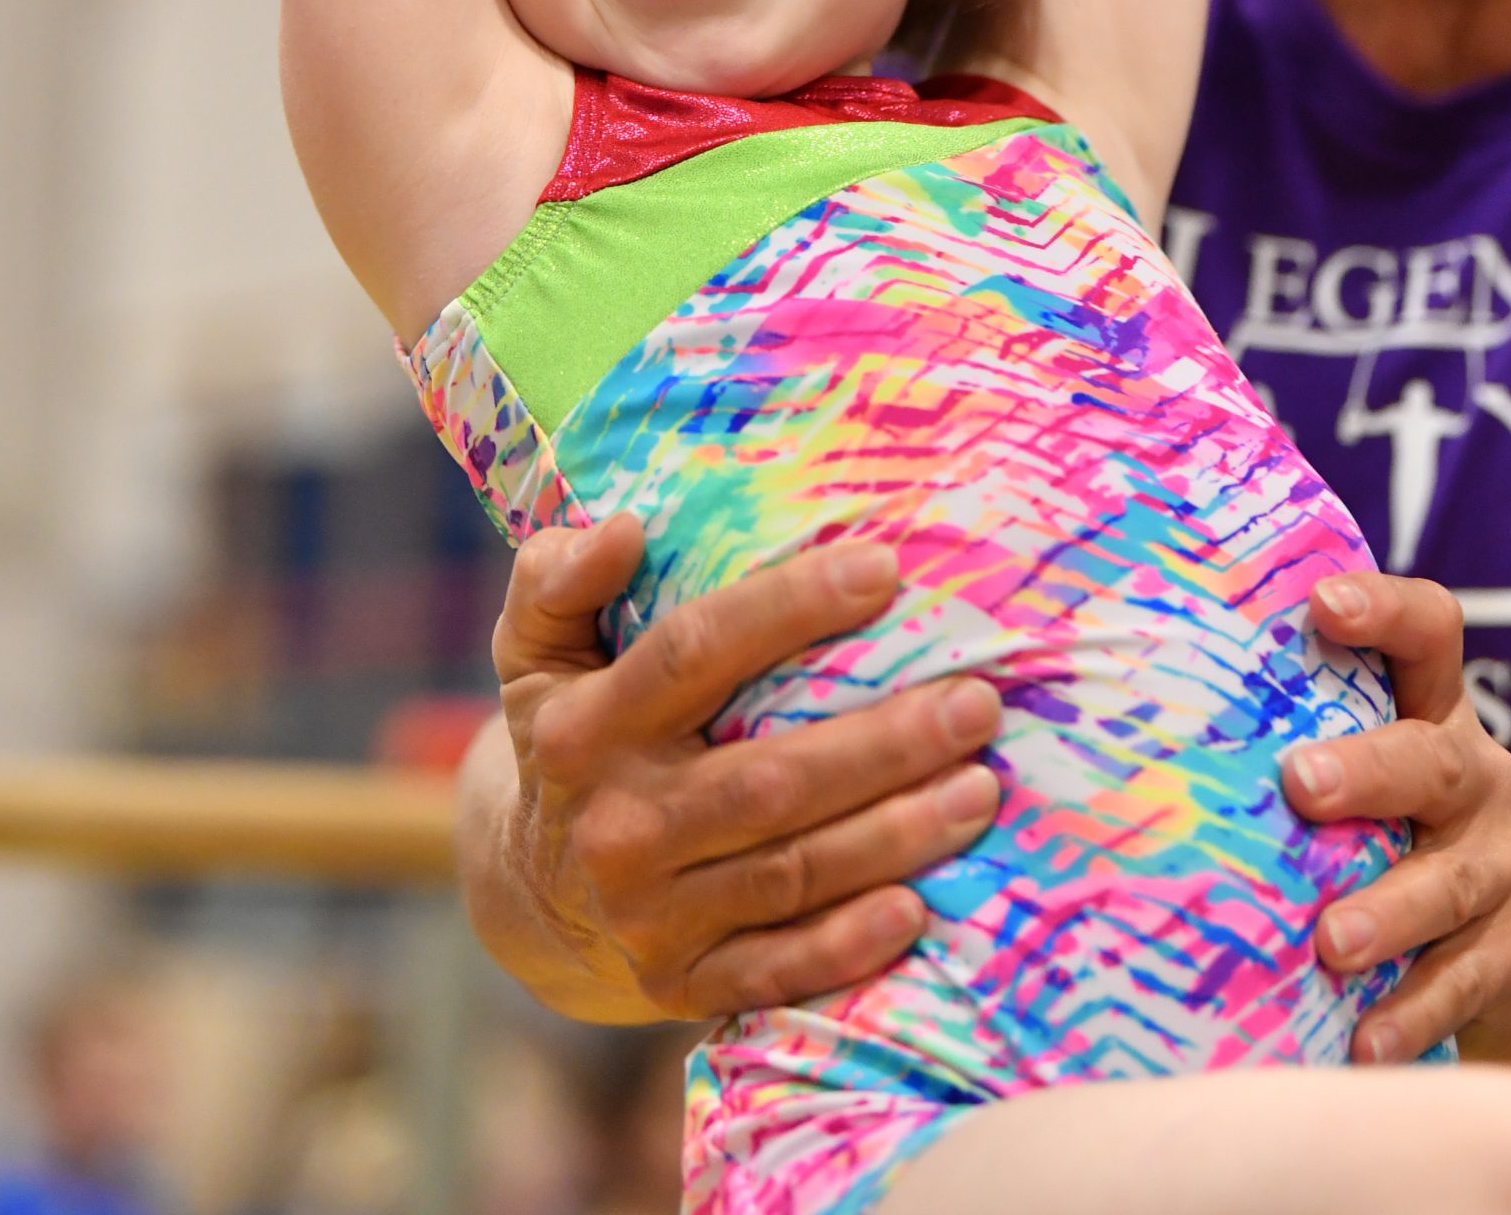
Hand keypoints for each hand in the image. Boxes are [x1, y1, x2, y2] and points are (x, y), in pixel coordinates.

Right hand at [485, 516, 1002, 1017]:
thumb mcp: (536, 649)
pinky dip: (848, 944)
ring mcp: (648, 915)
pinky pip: (777, 969)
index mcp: (584, 728)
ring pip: (791, 873)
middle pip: (768, 780)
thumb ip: (559, 578)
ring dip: (895, 835)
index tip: (886, 569)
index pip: (695, 652)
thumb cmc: (567, 733)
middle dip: (883, 742)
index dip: (791, 607)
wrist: (528, 891)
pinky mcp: (680, 984)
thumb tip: (626, 527)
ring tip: (982, 788)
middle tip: (977, 703)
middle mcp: (616, 824)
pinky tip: (918, 907)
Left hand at [1282, 572, 1510, 1071]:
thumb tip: (1112, 706)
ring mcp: (1500, 866)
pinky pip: (1465, 982)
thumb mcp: (1355, 765)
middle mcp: (1475, 778)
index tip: (1320, 602)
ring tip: (1329, 939)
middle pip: (1434, 758)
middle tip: (1301, 785)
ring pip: (1451, 882)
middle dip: (1369, 770)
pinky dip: (1412, 1014)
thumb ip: (1280, 732)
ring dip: (1389, 911)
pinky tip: (1362, 1042)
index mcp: (1431, 711)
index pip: (1428, 632)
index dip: (1385, 608)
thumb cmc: (1387, 828)